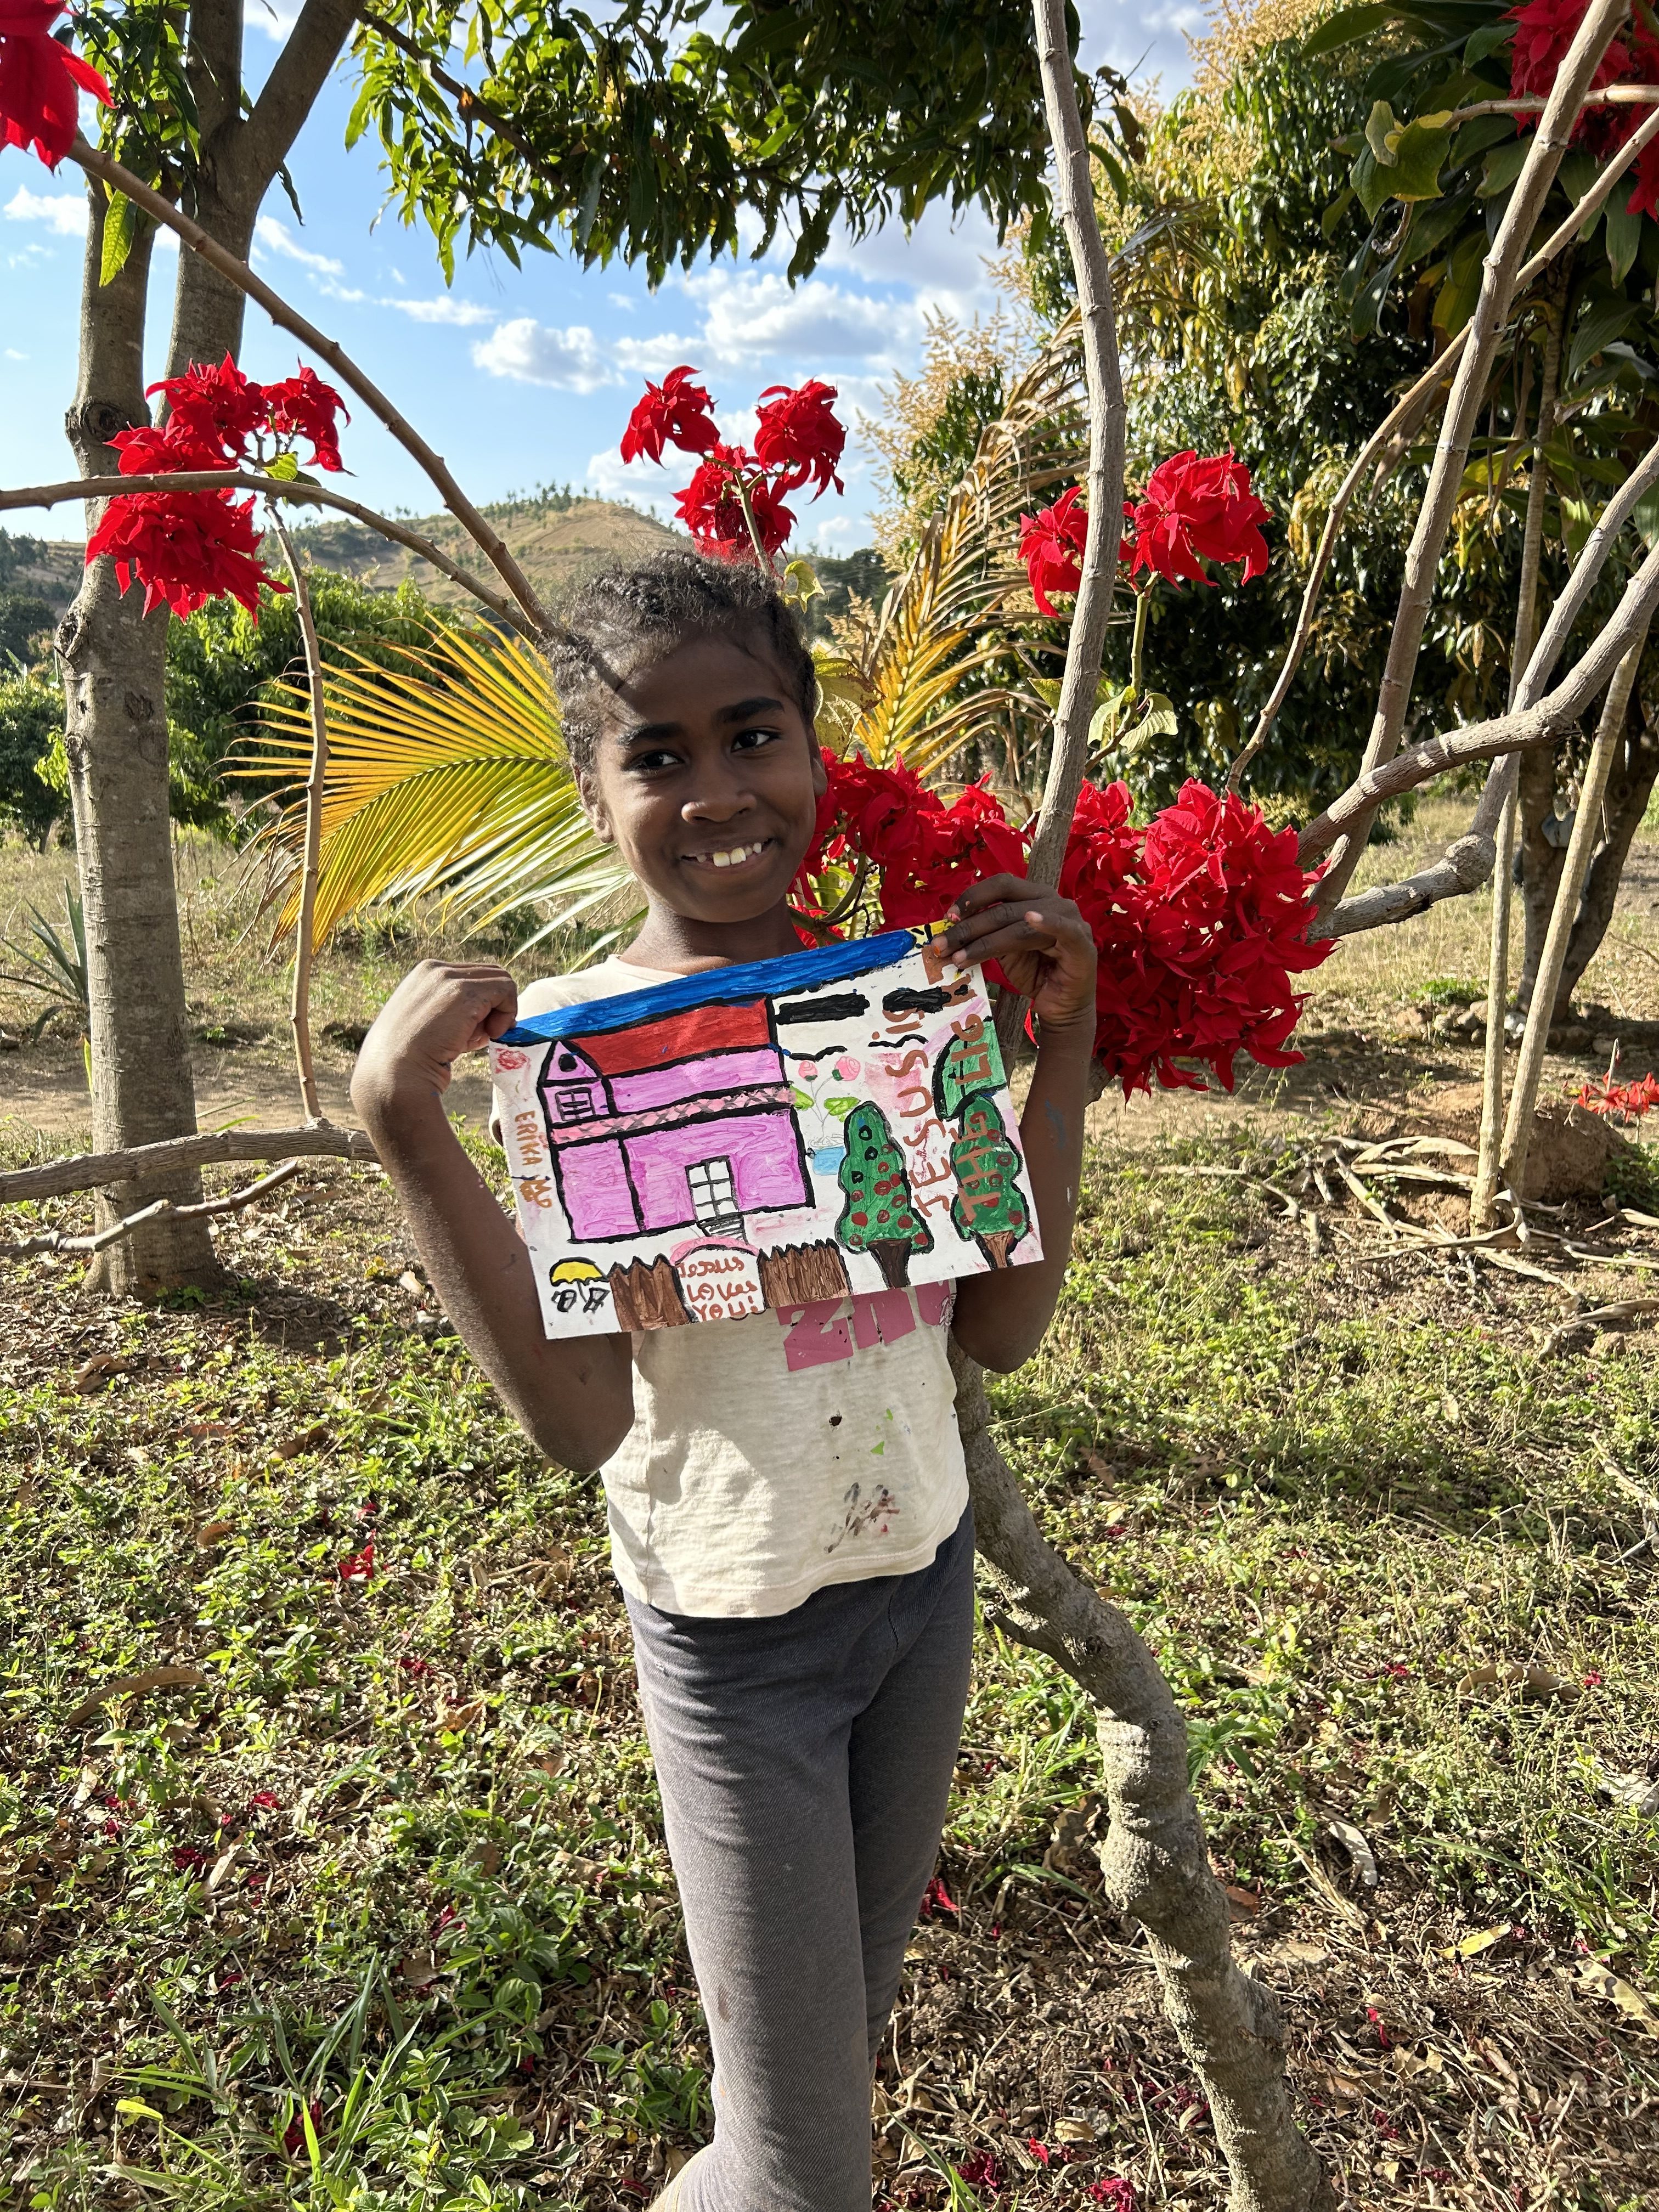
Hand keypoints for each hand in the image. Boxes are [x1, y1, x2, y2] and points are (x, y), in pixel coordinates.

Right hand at [352, 961, 518, 1117]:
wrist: (394, 1075)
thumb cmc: (409, 1060)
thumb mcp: (429, 1027)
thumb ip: (455, 1015)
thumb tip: (493, 1020)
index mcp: (425, 974)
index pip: (472, 978)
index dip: (483, 1005)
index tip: (473, 1032)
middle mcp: (435, 969)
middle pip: (490, 976)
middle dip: (495, 1006)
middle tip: (484, 1035)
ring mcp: (448, 978)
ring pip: (502, 981)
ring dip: (503, 1011)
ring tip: (482, 1037)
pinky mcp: (463, 993)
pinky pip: (506, 989)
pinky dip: (508, 1013)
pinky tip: (489, 1035)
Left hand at [940, 875, 1096, 1037]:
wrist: (1062, 1006)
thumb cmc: (1035, 973)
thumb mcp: (1004, 951)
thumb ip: (985, 936)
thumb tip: (948, 933)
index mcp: (1034, 896)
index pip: (1000, 886)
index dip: (972, 898)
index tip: (947, 918)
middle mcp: (1053, 901)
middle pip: (1004, 907)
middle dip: (968, 928)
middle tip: (941, 946)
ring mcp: (1070, 919)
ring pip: (1020, 924)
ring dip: (985, 942)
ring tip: (959, 958)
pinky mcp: (1082, 942)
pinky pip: (1063, 929)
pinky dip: (1047, 922)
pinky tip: (1031, 919)